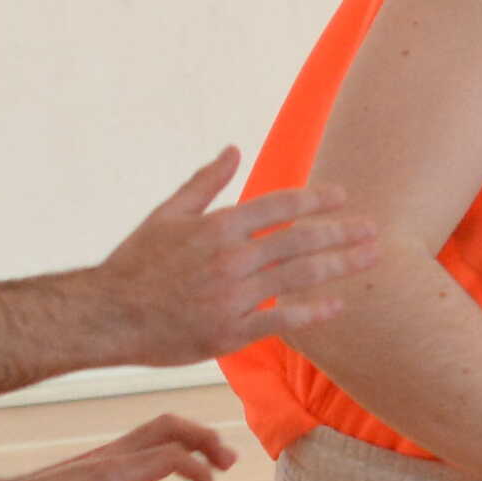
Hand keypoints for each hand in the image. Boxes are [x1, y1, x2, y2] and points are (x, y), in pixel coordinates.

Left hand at [0, 413, 238, 480]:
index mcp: (112, 474)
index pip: (173, 455)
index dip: (202, 473)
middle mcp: (109, 457)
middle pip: (169, 425)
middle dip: (205, 438)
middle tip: (228, 464)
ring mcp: (101, 457)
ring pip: (155, 430)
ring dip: (188, 441)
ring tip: (211, 466)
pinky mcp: (93, 465)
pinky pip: (141, 444)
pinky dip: (168, 449)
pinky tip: (171, 474)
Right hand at [97, 148, 380, 364]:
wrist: (108, 315)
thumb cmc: (135, 263)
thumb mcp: (167, 214)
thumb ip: (205, 182)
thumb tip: (233, 149)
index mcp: (218, 226)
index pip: (279, 206)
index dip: (316, 200)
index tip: (343, 197)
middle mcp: (231, 258)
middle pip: (299, 241)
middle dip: (341, 234)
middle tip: (373, 231)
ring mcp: (233, 296)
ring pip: (298, 278)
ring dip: (339, 266)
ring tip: (369, 259)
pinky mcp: (230, 331)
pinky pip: (282, 321)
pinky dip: (312, 313)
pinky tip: (338, 306)